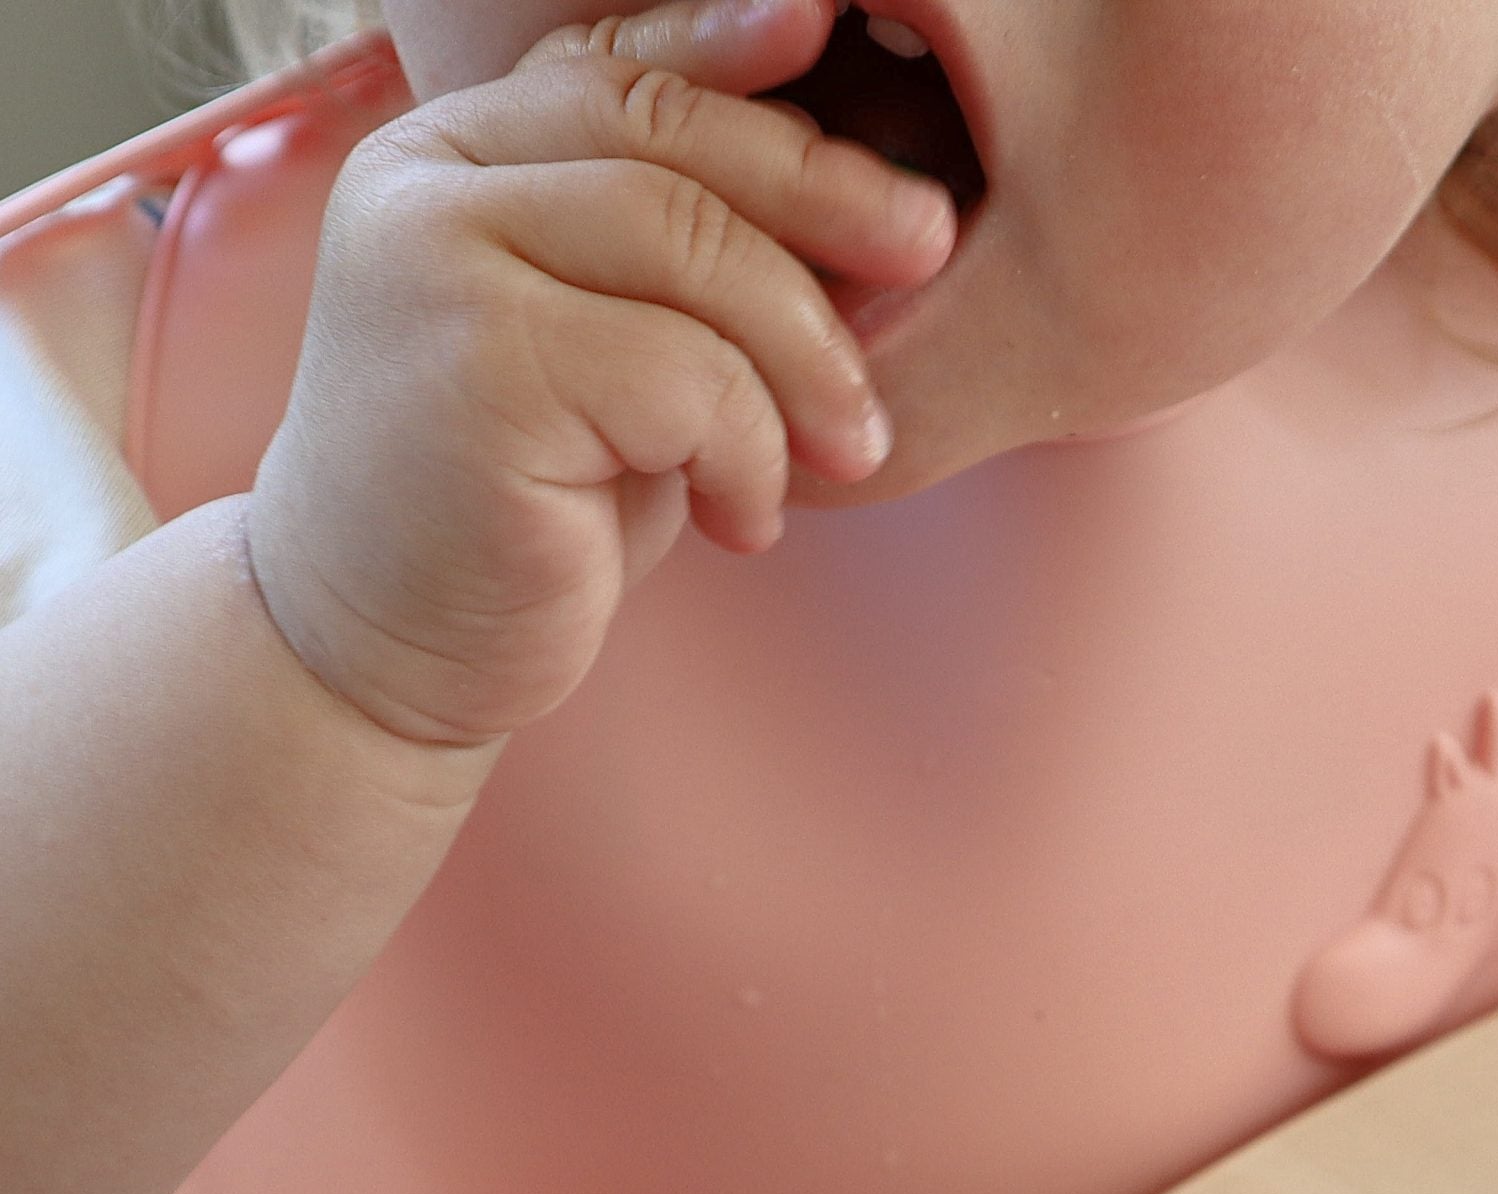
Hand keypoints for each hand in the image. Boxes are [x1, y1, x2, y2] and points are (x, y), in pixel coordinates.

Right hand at [246, 0, 953, 749]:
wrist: (389, 649)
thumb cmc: (527, 507)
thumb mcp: (611, 358)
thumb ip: (677, 264)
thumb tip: (864, 199)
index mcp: (452, 158)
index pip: (616, 70)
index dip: (734, 47)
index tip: (835, 33)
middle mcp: (424, 186)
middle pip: (667, 141)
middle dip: (822, 192)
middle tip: (929, 248)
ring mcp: (437, 269)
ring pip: (691, 251)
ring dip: (806, 356)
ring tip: (847, 449)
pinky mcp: (480, 375)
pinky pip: (687, 377)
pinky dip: (752, 453)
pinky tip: (746, 520)